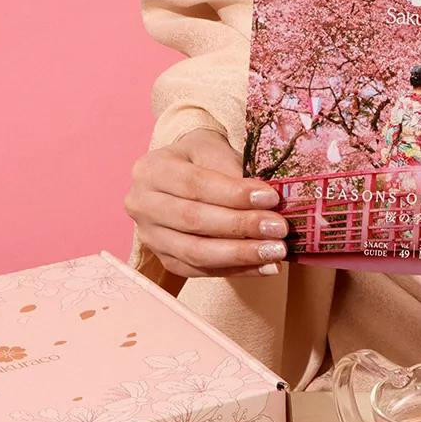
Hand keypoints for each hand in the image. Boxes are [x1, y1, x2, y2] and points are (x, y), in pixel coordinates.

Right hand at [126, 129, 288, 277]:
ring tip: (276, 252)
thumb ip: (233, 171)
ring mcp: (151, 236)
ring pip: (196, 252)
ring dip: (241, 254)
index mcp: (151, 170)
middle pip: (193, 220)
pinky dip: (239, 271)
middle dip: (240, 226)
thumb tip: (266, 200)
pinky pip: (203, 271)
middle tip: (279, 228)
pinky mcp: (166, 260)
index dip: (233, 194)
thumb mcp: (215, 150)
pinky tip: (267, 267)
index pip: (194, 184)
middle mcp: (142, 204)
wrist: (184, 174)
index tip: (271, 198)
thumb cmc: (203, 160)